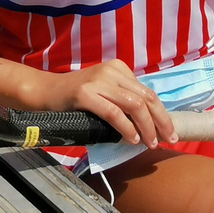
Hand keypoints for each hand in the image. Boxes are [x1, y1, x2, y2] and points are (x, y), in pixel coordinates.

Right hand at [38, 60, 176, 148]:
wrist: (45, 92)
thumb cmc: (76, 98)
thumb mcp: (104, 92)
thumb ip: (124, 100)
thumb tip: (150, 125)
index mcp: (119, 69)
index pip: (148, 93)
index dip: (162, 114)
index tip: (169, 132)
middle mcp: (112, 71)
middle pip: (146, 98)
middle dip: (161, 121)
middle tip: (167, 141)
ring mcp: (98, 81)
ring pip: (134, 105)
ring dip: (146, 127)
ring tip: (149, 143)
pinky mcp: (85, 93)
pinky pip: (113, 112)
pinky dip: (126, 128)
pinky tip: (131, 139)